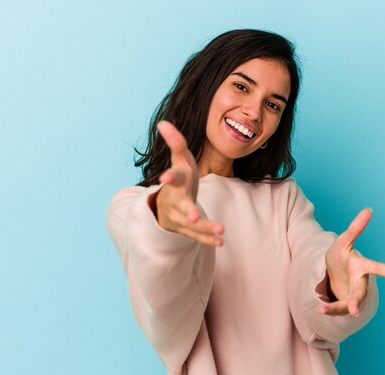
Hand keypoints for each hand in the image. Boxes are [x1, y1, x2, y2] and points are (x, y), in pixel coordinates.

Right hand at [153, 121, 223, 245]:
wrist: (167, 204)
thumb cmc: (179, 177)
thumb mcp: (179, 159)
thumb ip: (175, 142)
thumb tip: (163, 123)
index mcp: (176, 182)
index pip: (172, 178)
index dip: (169, 177)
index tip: (164, 178)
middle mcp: (176, 201)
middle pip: (181, 207)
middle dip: (187, 211)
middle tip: (193, 217)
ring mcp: (180, 217)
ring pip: (192, 225)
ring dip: (205, 227)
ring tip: (221, 230)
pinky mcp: (188, 229)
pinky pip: (198, 236)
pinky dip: (209, 239)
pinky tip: (220, 241)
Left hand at [321, 208, 384, 315]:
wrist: (332, 271)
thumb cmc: (341, 254)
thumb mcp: (343, 241)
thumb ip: (355, 228)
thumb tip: (368, 209)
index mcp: (362, 266)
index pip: (378, 268)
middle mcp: (360, 281)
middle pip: (360, 292)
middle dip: (356, 301)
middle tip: (353, 310)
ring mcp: (353, 293)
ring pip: (348, 303)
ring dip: (337, 308)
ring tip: (323, 310)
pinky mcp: (345, 302)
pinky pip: (339, 308)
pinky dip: (330, 310)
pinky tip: (321, 310)